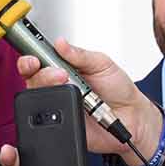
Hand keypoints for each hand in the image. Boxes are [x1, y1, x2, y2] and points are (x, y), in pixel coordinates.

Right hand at [17, 37, 162, 157]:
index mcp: (64, 67)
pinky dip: (57, 111)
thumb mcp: (102, 63)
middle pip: (33, 78)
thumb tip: (60, 43)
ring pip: (38, 97)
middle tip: (60, 73)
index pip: (39, 60)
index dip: (31, 59)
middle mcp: (58, 85)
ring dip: (50, 90)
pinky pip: (49, 119)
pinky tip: (71, 105)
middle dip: (42, 74)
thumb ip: (80, 54)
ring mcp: (59, 104)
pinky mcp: (63, 123)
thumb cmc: (119, 89)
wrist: (133, 117)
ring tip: (69, 86)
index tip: (34, 58)